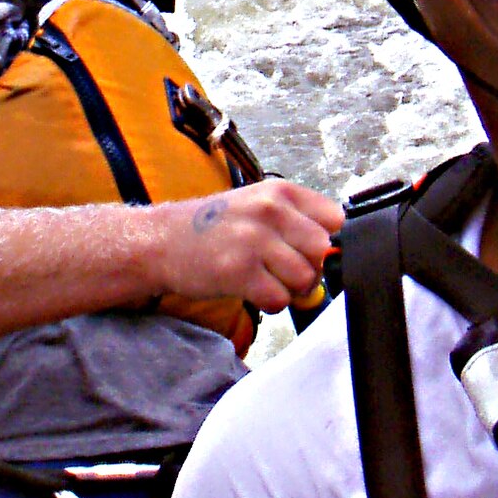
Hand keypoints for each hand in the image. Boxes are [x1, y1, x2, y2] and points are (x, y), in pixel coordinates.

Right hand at [154, 180, 341, 313]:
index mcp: (281, 192)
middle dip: (311, 269)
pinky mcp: (240, 272)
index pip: (336, 219)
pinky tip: (252, 291)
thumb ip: (298, 223)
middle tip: (285, 271)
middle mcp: (270, 211)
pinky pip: (280, 300)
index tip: (309, 252)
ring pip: (306, 279)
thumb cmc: (213, 228)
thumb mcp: (258, 206)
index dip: (329, 242)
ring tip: (266, 280)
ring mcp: (255, 241)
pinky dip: (271, 304)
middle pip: (324, 252)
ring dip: (290, 289)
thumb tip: (336, 256)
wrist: (160, 241)